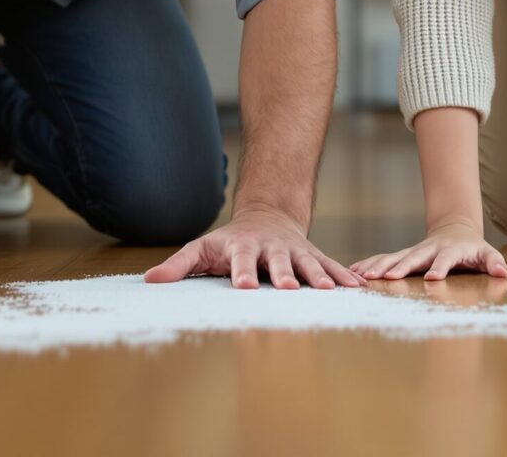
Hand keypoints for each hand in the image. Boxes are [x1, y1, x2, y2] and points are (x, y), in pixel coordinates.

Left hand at [143, 206, 364, 288]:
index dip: (242, 272)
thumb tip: (149, 281)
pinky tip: (357, 288)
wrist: (267, 216)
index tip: (243, 286)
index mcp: (243, 248)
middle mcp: (271, 249)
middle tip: (289, 289)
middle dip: (282, 275)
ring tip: (328, 290)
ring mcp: (294, 252)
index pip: (241, 261)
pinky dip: (343, 275)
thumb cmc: (228, 242)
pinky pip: (329, 266)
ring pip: (307, 264)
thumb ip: (178, 266)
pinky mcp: (312, 256)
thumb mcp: (201, 249)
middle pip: (277, 262)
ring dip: (318, 276)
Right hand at [349, 221, 506, 280]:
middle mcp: (428, 249)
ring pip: (393, 257)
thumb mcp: (487, 254)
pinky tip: (353, 270)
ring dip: (379, 266)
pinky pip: (384, 259)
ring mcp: (414, 251)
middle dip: (400, 267)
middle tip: (387, 278)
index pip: (445, 259)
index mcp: (449, 250)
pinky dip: (369, 264)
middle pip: (413, 257)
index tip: (432, 279)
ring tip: (363, 275)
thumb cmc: (473, 248)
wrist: (455, 230)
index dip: (439, 268)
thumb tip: (503, 272)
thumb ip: (494, 262)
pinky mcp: (403, 255)